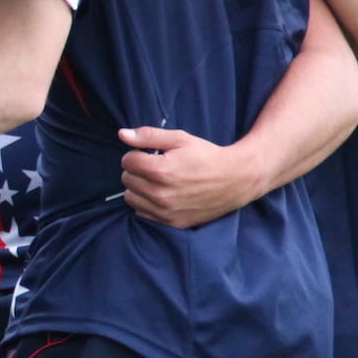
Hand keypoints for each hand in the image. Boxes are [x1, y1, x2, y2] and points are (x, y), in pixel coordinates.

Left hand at [117, 127, 259, 227]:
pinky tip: (161, 195)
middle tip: (156, 167)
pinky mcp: (171, 223)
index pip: (127, 161)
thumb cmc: (206, 156)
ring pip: (130, 197)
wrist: (235, 180)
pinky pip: (141, 213)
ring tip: (157, 181)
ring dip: (138, 188)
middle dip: (137, 170)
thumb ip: (148, 136)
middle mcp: (160, 194)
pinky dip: (146, 204)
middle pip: (126, 179)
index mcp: (160, 170)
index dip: (137, 154)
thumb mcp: (179, 139)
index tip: (150, 154)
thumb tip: (122, 134)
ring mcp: (165, 211)